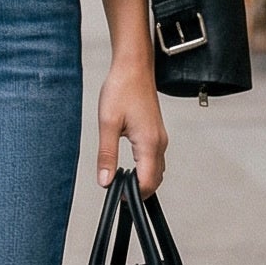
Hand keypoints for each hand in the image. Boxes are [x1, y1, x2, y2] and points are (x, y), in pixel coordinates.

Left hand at [96, 52, 167, 192]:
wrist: (133, 67)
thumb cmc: (121, 89)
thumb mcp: (108, 124)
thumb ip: (107, 155)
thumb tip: (105, 180)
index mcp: (149, 142)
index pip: (148, 182)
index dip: (134, 195)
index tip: (117, 197)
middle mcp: (159, 142)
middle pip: (155, 179)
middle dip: (139, 191)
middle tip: (117, 193)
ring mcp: (160, 137)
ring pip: (157, 170)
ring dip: (143, 180)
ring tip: (121, 182)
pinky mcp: (156, 133)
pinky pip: (155, 159)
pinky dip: (145, 169)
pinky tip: (130, 167)